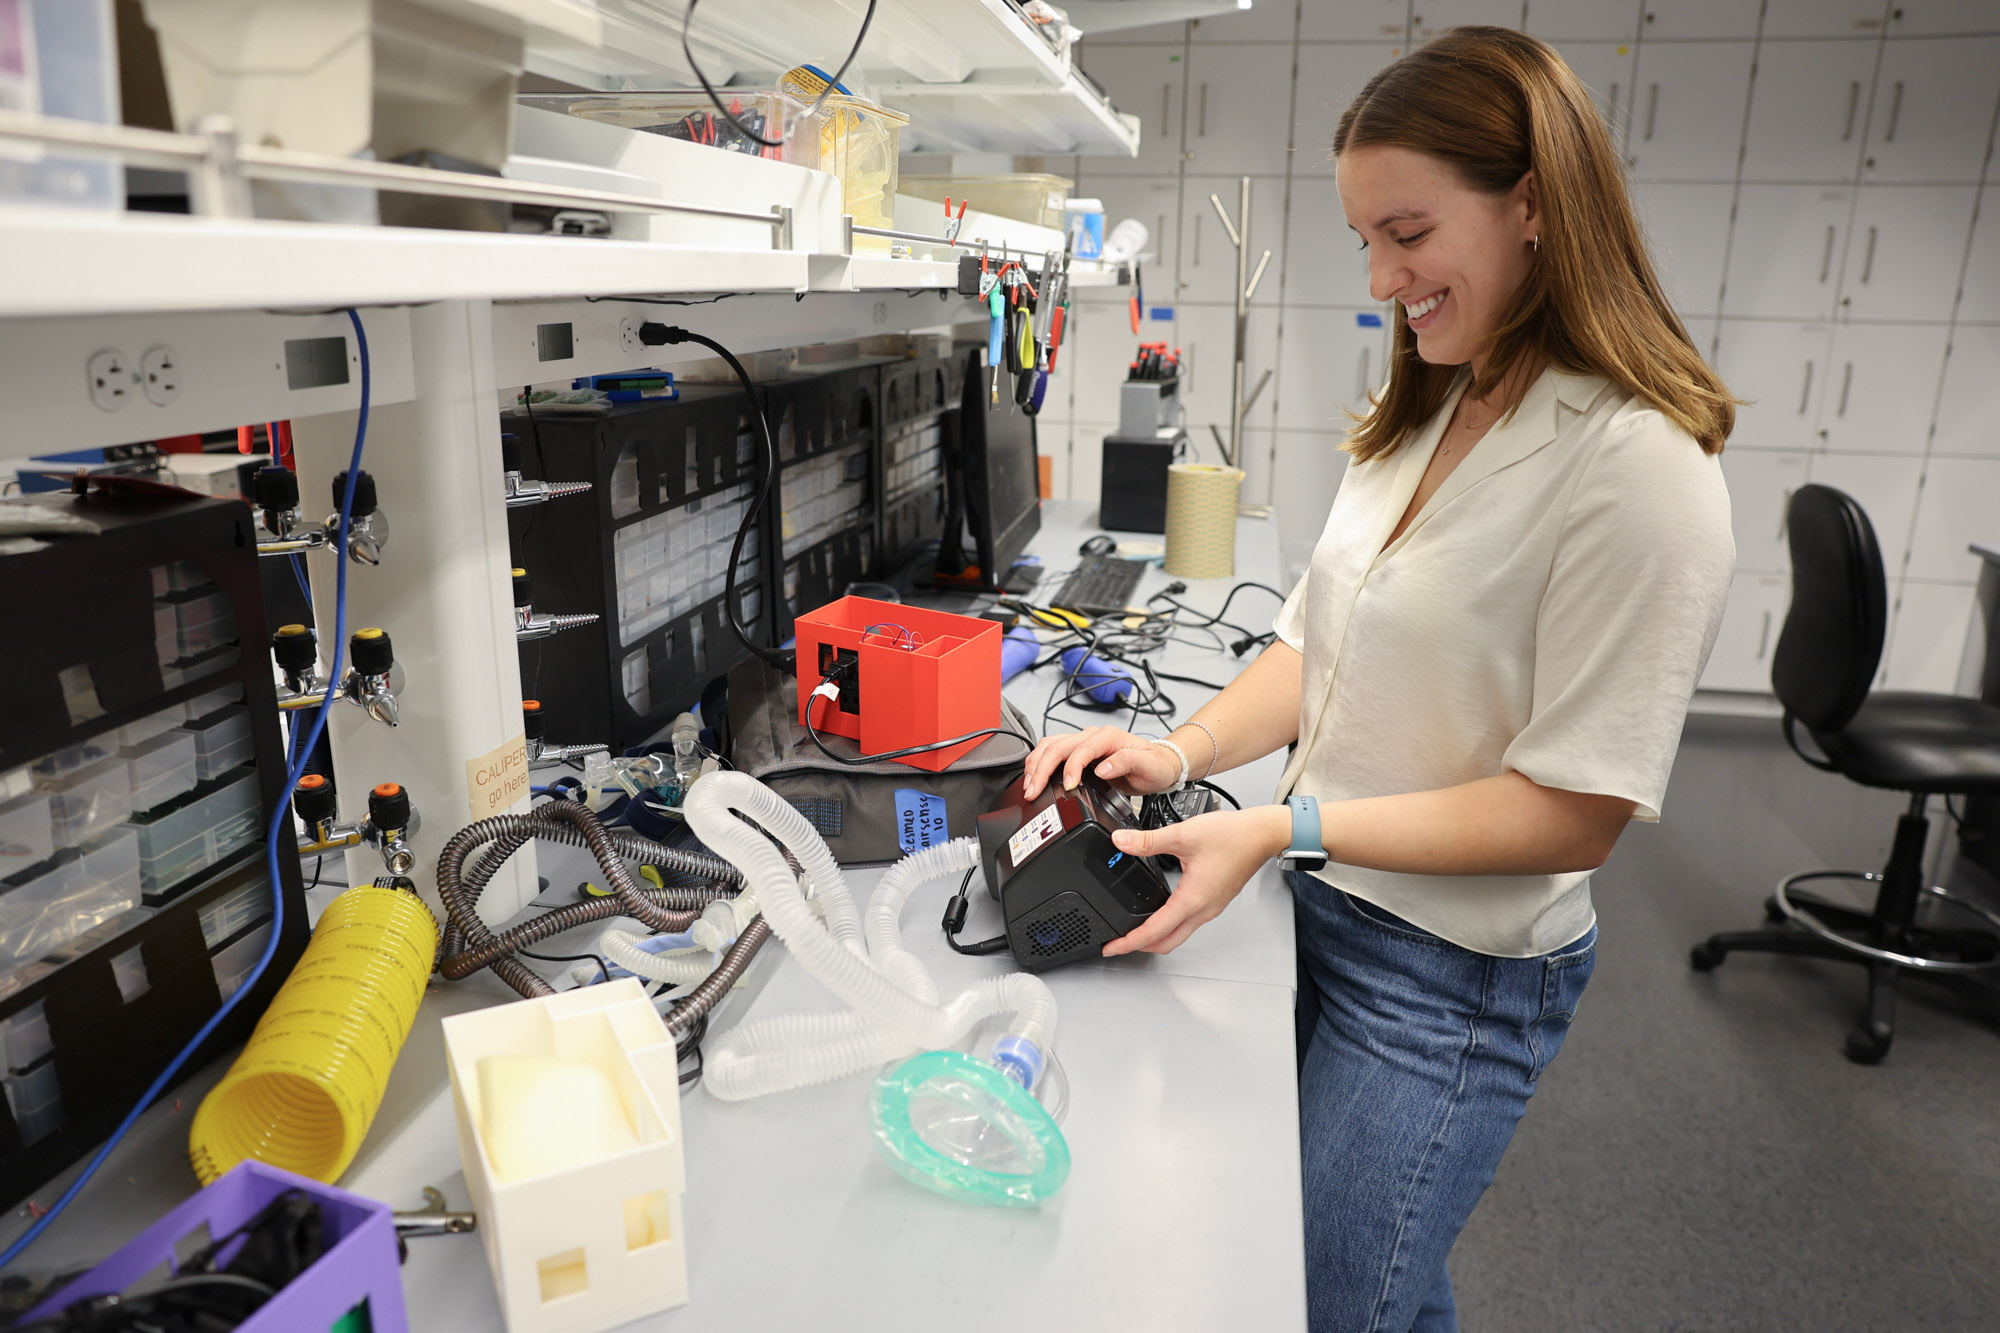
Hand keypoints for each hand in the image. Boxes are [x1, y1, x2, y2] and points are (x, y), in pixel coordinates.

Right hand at [1021, 725, 1183, 800]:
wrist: (1159, 765)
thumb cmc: (1154, 765)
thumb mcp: (1147, 766)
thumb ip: (1126, 763)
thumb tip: (1103, 768)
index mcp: (1107, 737)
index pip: (1080, 749)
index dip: (1070, 768)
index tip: (1067, 786)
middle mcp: (1092, 736)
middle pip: (1057, 746)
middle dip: (1041, 769)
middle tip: (1033, 790)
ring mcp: (1083, 743)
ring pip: (1050, 746)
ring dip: (1035, 765)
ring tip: (1029, 786)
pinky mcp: (1078, 752)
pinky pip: (1052, 752)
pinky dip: (1040, 764)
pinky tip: (1034, 777)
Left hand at [1101, 805, 1289, 955]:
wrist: (1261, 835)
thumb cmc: (1232, 837)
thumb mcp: (1183, 834)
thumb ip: (1148, 840)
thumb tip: (1121, 841)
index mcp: (1192, 899)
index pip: (1154, 932)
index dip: (1129, 943)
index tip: (1111, 948)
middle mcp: (1203, 910)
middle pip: (1167, 943)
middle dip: (1139, 947)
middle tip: (1117, 945)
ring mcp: (1210, 908)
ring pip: (1178, 934)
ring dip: (1155, 937)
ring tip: (1134, 930)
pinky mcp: (1214, 901)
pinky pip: (1188, 923)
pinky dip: (1169, 926)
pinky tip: (1159, 912)